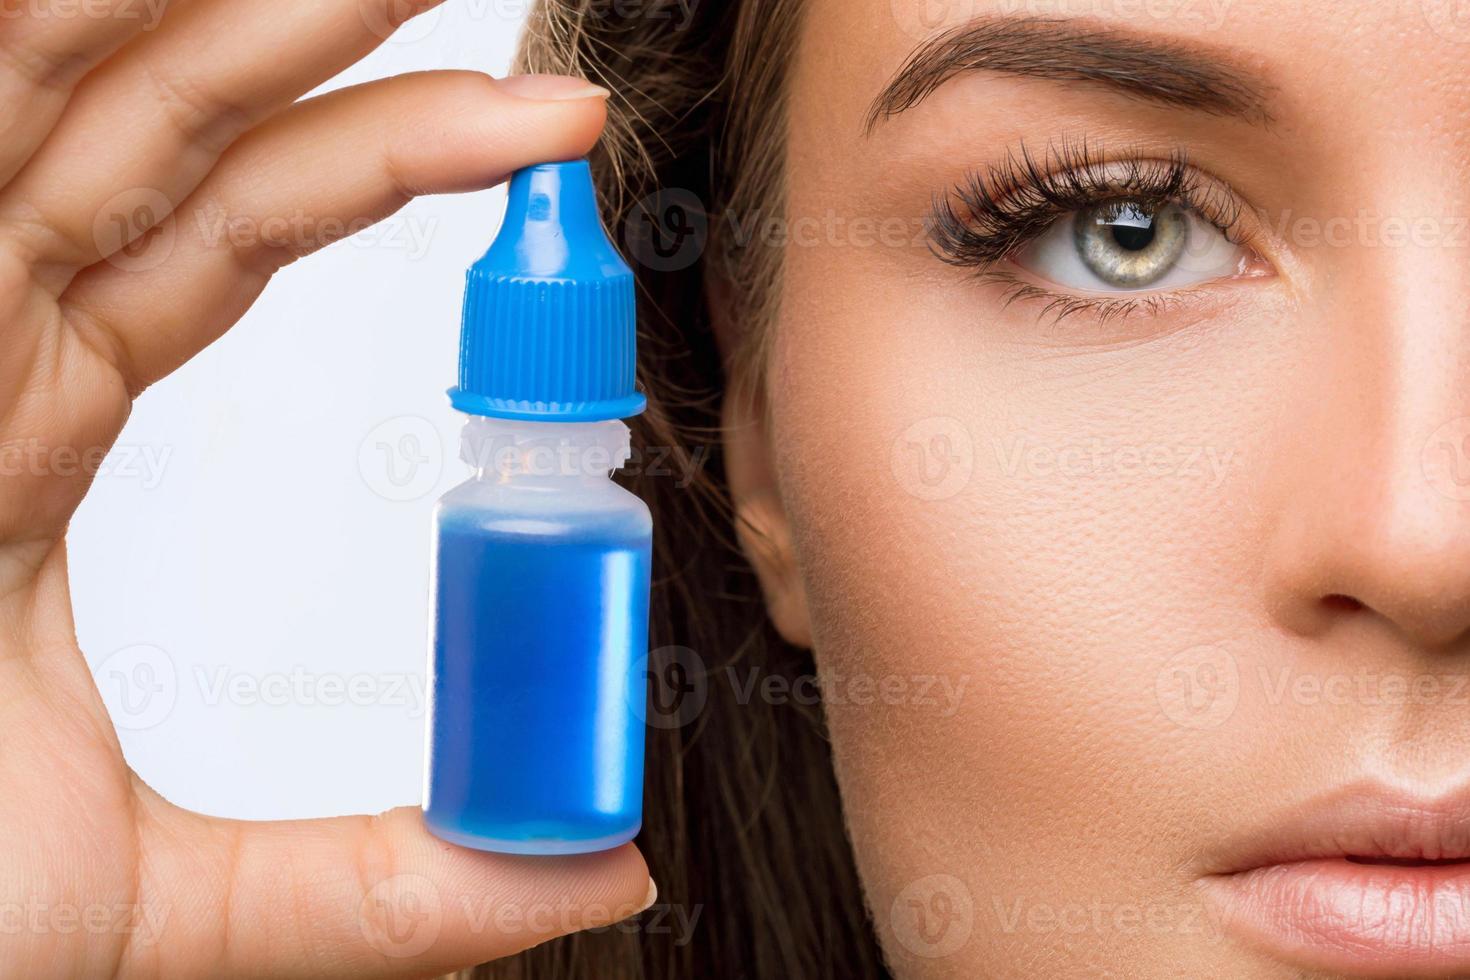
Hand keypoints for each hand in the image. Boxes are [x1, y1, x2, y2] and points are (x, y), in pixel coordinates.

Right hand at [0, 1, 651, 975]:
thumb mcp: (153, 911)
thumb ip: (376, 892)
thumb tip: (599, 878)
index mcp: (27, 414)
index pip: (246, 225)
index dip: (395, 154)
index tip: (551, 133)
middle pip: (168, 105)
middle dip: (321, 14)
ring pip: (72, 64)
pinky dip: (62, 18)